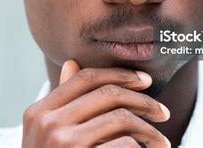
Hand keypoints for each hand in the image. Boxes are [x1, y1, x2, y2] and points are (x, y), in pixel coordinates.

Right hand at [21, 60, 170, 146]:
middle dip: (143, 100)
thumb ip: (62, 102)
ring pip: (122, 118)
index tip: (145, 81)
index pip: (85, 77)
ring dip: (149, 129)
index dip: (119, 74)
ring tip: (161, 142)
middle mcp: (47, 123)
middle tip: (163, 112)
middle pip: (108, 94)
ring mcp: (62, 143)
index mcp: (39, 111)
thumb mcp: (47, 134)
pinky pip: (125, 146)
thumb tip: (72, 63)